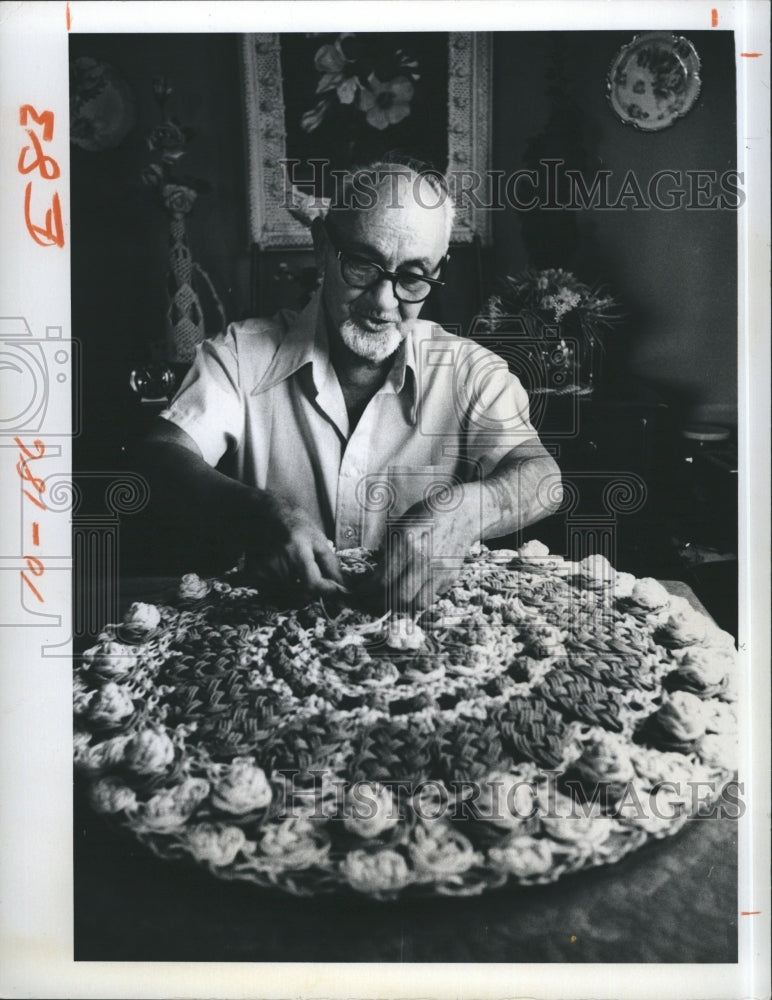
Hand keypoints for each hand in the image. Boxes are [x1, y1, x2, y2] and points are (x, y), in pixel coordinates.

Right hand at [246, 493, 344, 598]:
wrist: (267, 514)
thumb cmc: (297, 525)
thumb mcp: (319, 540)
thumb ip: (331, 565)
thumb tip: (343, 588)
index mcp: (296, 550)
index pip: (311, 584)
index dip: (325, 590)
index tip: (333, 589)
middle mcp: (277, 561)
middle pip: (300, 593)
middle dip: (312, 589)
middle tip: (313, 575)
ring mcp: (263, 569)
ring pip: (287, 595)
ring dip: (296, 588)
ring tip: (294, 568)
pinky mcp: (254, 574)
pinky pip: (274, 592)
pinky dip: (282, 586)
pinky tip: (282, 570)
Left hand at [361, 500, 476, 612]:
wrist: (460, 512)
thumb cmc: (425, 516)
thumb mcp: (398, 526)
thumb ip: (386, 550)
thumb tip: (371, 575)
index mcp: (406, 544)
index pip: (382, 581)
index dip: (367, 592)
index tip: (359, 592)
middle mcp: (423, 560)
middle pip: (399, 598)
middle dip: (380, 603)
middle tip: (370, 601)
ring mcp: (439, 571)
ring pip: (417, 604)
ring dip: (400, 606)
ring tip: (389, 601)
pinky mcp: (450, 577)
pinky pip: (431, 599)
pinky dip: (417, 601)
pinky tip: (409, 595)